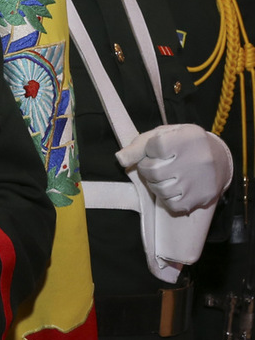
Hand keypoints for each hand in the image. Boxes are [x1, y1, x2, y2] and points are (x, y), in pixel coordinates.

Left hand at [116, 124, 232, 213]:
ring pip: (160, 190)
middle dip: (146, 168)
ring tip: (162, 176)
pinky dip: (166, 197)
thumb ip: (139, 145)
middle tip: (152, 165)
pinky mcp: (200, 198)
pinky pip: (172, 204)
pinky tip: (172, 188)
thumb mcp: (164, 134)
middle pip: (153, 171)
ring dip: (154, 183)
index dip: (148, 150)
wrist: (219, 159)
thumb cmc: (184, 144)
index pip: (154, 147)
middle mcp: (195, 160)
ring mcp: (198, 182)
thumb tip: (120, 160)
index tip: (155, 150)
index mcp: (186, 139)